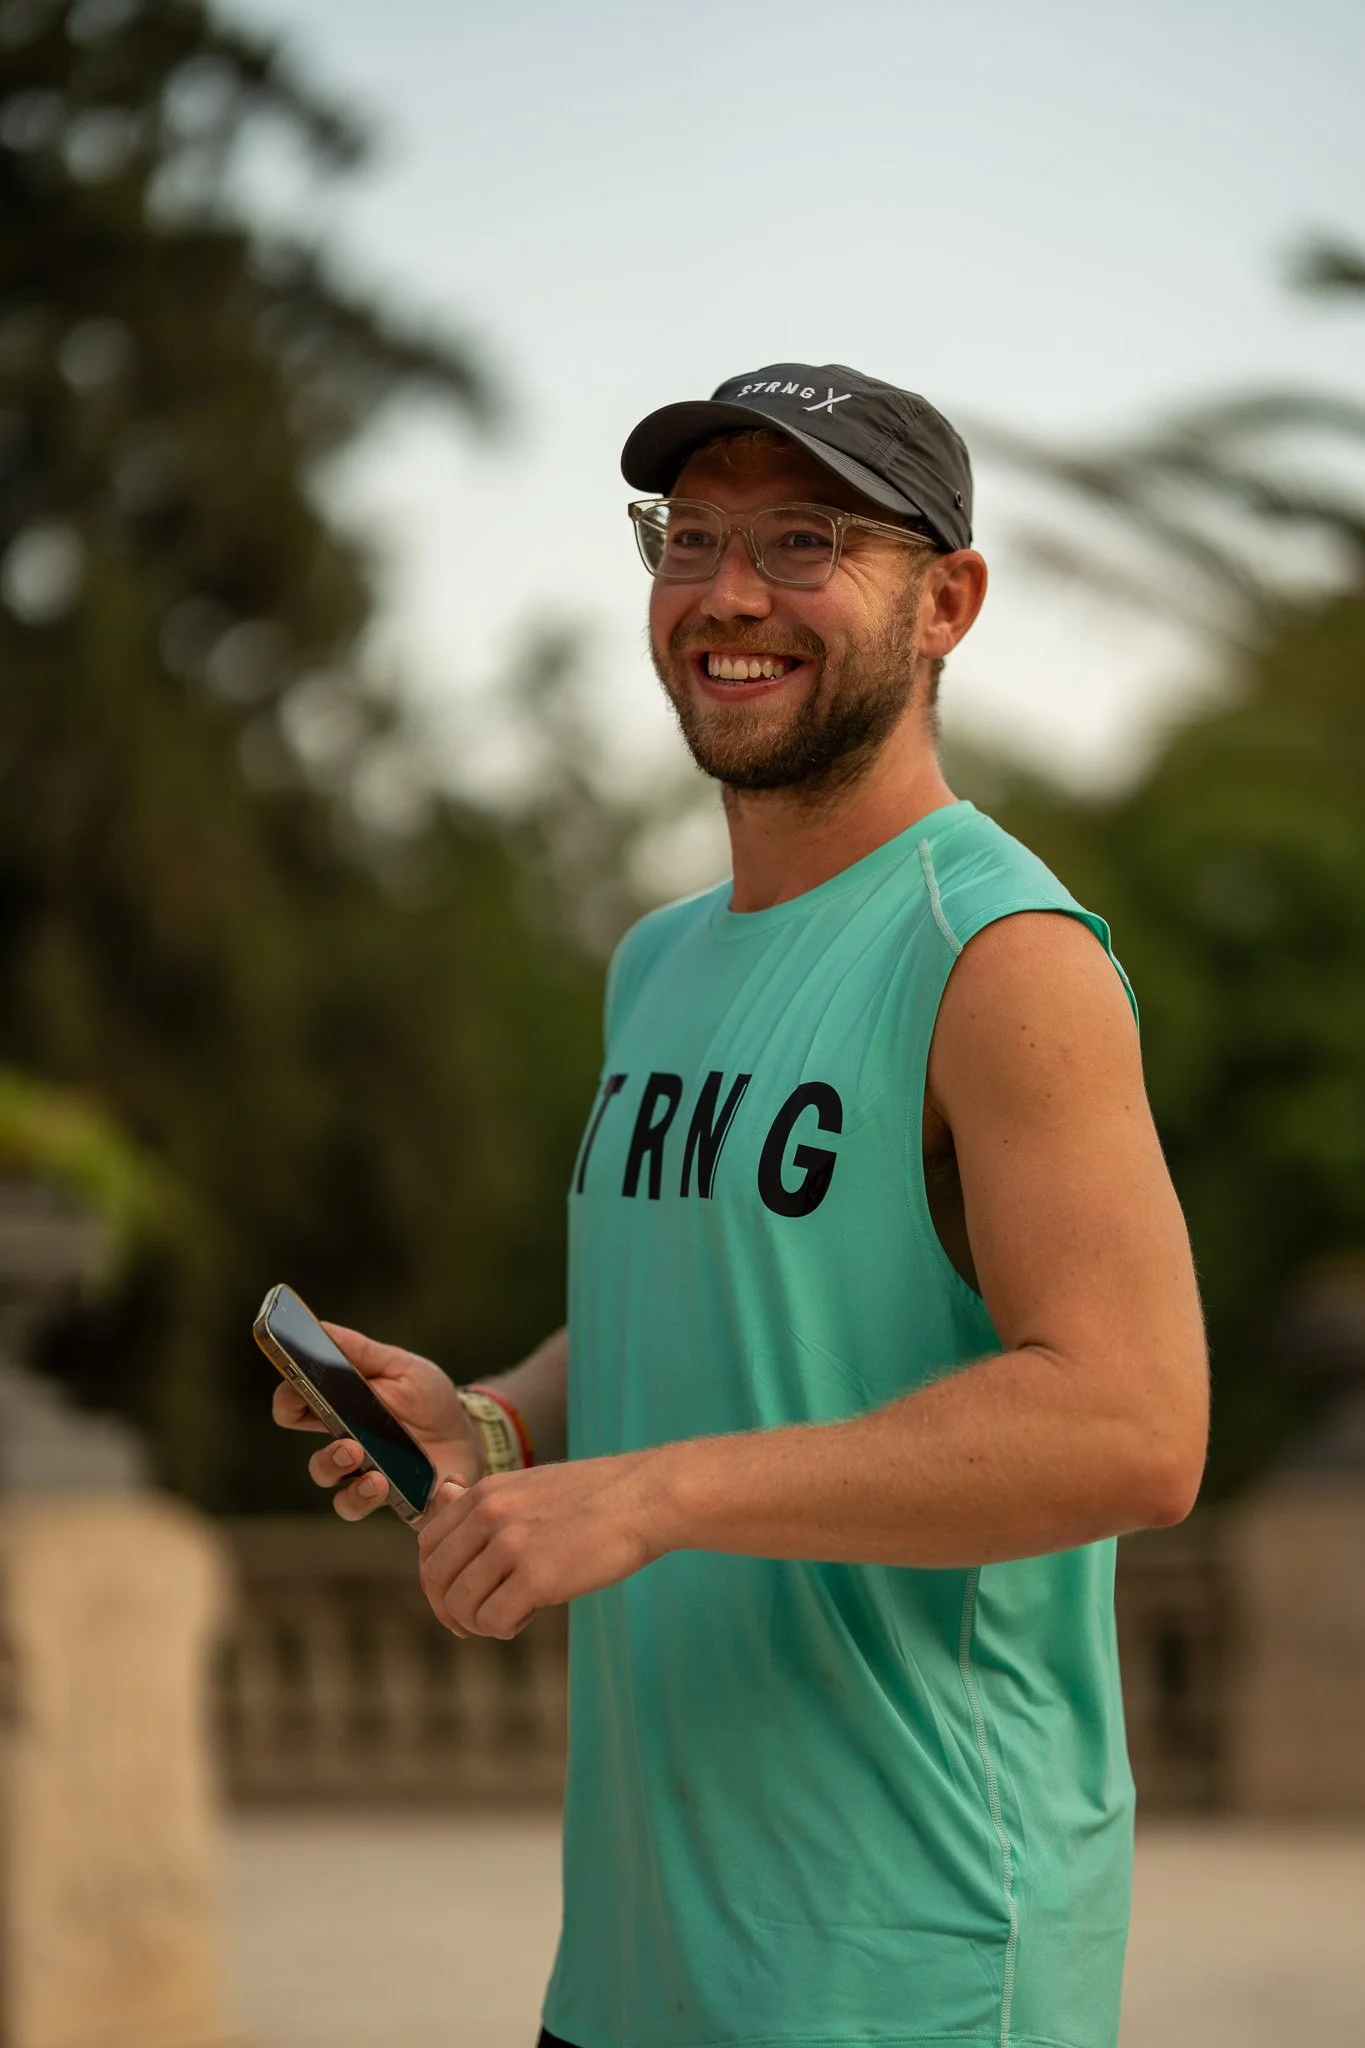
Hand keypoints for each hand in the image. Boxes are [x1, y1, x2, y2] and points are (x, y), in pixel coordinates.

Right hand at [271, 1323, 481, 1520]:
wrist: (471, 1431)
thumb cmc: (427, 1397)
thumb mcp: (400, 1366)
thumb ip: (360, 1352)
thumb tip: (319, 1327)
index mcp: (340, 1413)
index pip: (295, 1411)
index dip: (288, 1402)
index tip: (296, 1394)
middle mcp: (349, 1451)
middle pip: (317, 1465)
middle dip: (327, 1459)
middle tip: (350, 1446)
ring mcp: (373, 1480)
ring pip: (343, 1498)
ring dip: (354, 1492)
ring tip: (378, 1478)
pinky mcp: (403, 1503)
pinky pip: (395, 1515)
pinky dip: (414, 1505)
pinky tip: (437, 1488)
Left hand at [417, 1453, 665, 1638]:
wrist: (644, 1498)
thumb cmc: (592, 1496)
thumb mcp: (528, 1485)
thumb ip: (485, 1501)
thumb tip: (443, 1495)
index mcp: (485, 1493)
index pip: (427, 1545)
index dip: (436, 1580)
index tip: (455, 1597)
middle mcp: (490, 1515)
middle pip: (436, 1578)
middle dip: (449, 1610)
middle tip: (472, 1623)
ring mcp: (511, 1546)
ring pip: (461, 1605)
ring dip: (479, 1622)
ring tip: (508, 1617)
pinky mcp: (537, 1578)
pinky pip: (494, 1620)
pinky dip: (504, 1628)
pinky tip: (527, 1617)